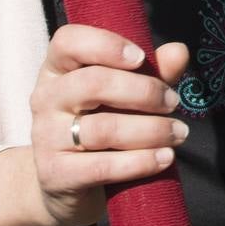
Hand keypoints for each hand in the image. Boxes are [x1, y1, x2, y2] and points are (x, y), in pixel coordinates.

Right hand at [25, 26, 190, 225]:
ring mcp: (45, 137)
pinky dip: (140, 162)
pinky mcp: (54, 174)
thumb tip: (178, 52)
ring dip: (151, 130)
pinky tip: (164, 157)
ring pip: (103, 128)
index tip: (141, 57)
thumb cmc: (100, 124)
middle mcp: (45, 98)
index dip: (106, 45)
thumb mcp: (124, 94)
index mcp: (57, 69)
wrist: (66, 184)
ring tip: (179, 133)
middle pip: (93, 83)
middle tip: (174, 102)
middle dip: (143, 91)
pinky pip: (102, 166)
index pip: (68, 42)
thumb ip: (152, 71)